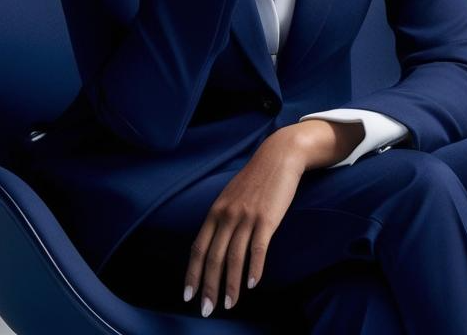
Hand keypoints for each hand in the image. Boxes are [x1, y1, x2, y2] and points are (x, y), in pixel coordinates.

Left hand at [184, 131, 302, 316]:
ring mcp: (247, 217)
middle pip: (213, 257)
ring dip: (231, 285)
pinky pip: (258, 249)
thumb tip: (213, 244)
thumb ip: (221, 218)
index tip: (188, 295)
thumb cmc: (255, 180)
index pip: (198, 248)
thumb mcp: (230, 197)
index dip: (192, 273)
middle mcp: (227, 215)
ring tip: (229, 304)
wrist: (278, 157)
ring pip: (234, 258)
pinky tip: (253, 284)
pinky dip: (254, 268)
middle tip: (207, 310)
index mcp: (215, 212)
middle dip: (208, 287)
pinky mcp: (267, 219)